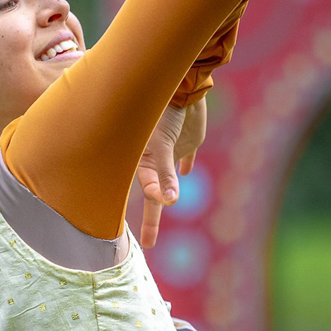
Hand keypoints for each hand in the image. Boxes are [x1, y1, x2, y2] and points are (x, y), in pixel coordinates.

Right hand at [136, 98, 206, 247]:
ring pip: (169, 180)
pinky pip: (186, 157)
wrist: (181, 85)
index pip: (147, 195)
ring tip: (165, 206)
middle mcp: (154, 161)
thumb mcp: (160, 147)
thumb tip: (169, 201)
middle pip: (154, 197)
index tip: (148, 242)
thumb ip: (163, 174)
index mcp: (142, 163)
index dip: (149, 218)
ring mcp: (171, 152)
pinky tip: (186, 172)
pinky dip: (185, 165)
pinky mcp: (188, 142)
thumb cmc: (161, 115)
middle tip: (148, 245)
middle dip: (151, 221)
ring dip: (167, 194)